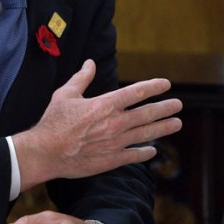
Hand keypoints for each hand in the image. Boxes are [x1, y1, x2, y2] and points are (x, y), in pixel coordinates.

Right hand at [12, 59, 182, 189]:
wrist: (45, 153)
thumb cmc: (53, 122)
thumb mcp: (66, 94)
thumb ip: (82, 78)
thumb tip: (89, 63)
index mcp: (105, 104)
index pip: (137, 92)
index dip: (154, 87)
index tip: (166, 84)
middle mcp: (114, 123)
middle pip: (147, 114)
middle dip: (165, 108)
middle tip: (178, 105)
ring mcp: (114, 143)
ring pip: (145, 134)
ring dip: (163, 128)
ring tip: (176, 124)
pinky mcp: (110, 160)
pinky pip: (133, 156)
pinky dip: (145, 153)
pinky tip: (152, 151)